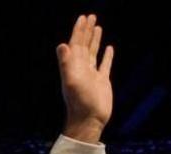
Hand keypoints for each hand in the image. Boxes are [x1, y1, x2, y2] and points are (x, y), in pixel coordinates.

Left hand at [57, 13, 114, 142]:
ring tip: (97, 27)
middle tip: (91, 16)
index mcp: (74, 66)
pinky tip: (109, 48)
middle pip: (84, 44)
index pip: (76, 43)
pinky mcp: (102, 82)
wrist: (89, 120)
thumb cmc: (79, 102)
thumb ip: (66, 63)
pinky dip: (107, 56)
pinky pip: (105, 65)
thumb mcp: (71, 81)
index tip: (83, 17)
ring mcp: (92, 75)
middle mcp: (82, 68)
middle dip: (86, 31)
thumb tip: (62, 45)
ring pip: (93, 52)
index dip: (79, 30)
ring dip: (95, 40)